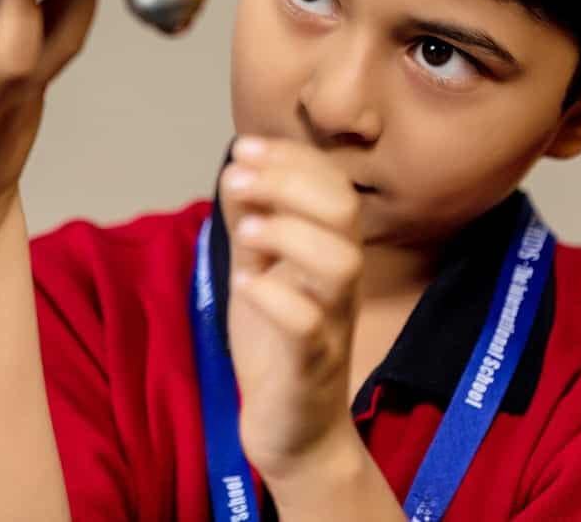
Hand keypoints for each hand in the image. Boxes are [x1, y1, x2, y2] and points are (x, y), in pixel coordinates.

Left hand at [219, 136, 363, 483]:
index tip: (243, 148)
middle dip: (288, 181)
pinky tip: (245, 282)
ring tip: (246, 230)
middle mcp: (340, 283)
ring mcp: (331, 324)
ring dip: (287, 231)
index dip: (291, 157)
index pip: (332, 185)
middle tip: (238, 179)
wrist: (296, 433)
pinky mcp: (312, 368)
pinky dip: (274, 296)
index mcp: (331, 253)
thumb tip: (237, 168)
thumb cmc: (279, 347)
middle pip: (343, 210)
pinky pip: (308, 326)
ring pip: (340, 261)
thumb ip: (253, 222)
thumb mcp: (261, 271)